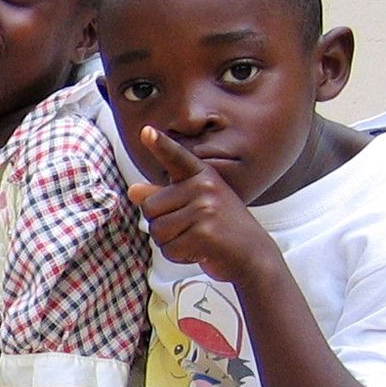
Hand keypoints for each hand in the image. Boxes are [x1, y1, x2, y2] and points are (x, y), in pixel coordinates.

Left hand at [129, 128, 275, 285]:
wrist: (253, 254)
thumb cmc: (220, 228)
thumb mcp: (195, 205)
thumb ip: (163, 196)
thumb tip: (133, 190)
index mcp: (202, 176)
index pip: (176, 157)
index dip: (160, 144)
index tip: (146, 130)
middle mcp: (204, 187)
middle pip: (149, 207)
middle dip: (161, 225)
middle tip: (189, 228)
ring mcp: (206, 209)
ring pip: (157, 230)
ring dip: (169, 242)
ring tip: (195, 239)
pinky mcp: (204, 233)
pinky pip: (168, 248)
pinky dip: (178, 255)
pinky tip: (199, 251)